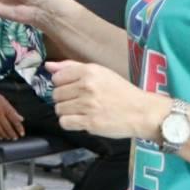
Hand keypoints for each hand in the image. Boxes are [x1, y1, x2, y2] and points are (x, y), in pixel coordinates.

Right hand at [0, 90, 25, 140]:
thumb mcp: (4, 101)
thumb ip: (13, 111)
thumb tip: (21, 119)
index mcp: (4, 108)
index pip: (14, 120)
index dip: (19, 128)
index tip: (22, 133)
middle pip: (7, 127)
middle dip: (12, 134)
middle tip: (16, 137)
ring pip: (0, 130)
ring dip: (6, 135)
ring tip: (9, 138)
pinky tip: (0, 137)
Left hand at [47, 60, 167, 140]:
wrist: (142, 112)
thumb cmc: (121, 92)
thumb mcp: (100, 72)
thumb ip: (71, 67)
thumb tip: (48, 66)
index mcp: (89, 71)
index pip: (57, 78)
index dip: (62, 85)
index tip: (73, 89)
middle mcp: (87, 86)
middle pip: (56, 94)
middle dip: (65, 99)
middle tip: (79, 102)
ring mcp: (88, 105)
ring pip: (59, 109)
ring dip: (68, 112)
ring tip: (82, 112)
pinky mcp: (90, 123)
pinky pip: (65, 123)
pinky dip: (70, 123)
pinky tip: (81, 120)